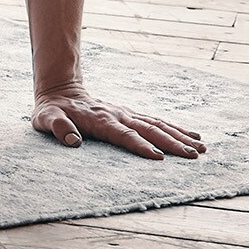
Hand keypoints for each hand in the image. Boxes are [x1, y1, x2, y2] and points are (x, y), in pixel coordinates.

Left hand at [34, 86, 205, 159]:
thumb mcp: (46, 119)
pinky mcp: (131, 114)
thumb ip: (58, 127)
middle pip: (149, 129)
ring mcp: (126, 113)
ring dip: (180, 136)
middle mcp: (118, 115)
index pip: (124, 135)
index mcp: (100, 119)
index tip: (159, 158)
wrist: (60, 90)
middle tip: (193, 156)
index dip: (140, 146)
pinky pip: (156, 121)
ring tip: (202, 148)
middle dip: (172, 143)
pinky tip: (192, 136)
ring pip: (158, 124)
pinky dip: (176, 128)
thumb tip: (73, 140)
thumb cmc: (52, 110)